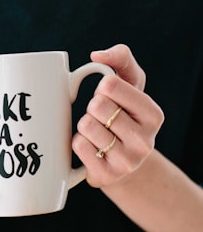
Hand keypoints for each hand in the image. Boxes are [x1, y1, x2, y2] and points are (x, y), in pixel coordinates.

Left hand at [72, 44, 164, 187]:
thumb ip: (120, 59)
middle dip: (92, 108)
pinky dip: (77, 142)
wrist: (121, 161)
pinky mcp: (106, 175)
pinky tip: (90, 147)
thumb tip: (97, 55)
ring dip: (84, 126)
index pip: (110, 85)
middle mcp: (145, 140)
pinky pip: (78, 146)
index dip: (102, 88)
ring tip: (96, 133)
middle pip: (96, 106)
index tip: (109, 97)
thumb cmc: (123, 114)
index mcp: (153, 114)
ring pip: (86, 126)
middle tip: (101, 117)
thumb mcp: (129, 84)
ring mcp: (127, 161)